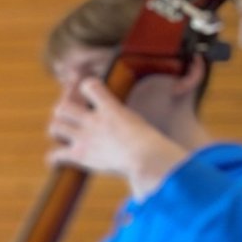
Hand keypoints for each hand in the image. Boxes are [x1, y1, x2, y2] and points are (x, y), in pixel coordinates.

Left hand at [47, 79, 188, 198]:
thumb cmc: (159, 139)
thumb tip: (187, 81)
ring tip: (62, 134)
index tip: (84, 88)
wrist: (146, 159)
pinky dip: (54, 158)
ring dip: (56, 130)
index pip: (89, 86)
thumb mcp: (162, 114)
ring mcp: (84, 137)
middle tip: (68, 114)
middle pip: (62, 106)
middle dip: (62, 109)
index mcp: (111, 107)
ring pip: (55, 126)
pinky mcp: (80, 156)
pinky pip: (56, 155)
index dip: (83, 86)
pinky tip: (56, 161)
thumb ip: (176, 91)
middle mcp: (93, 120)